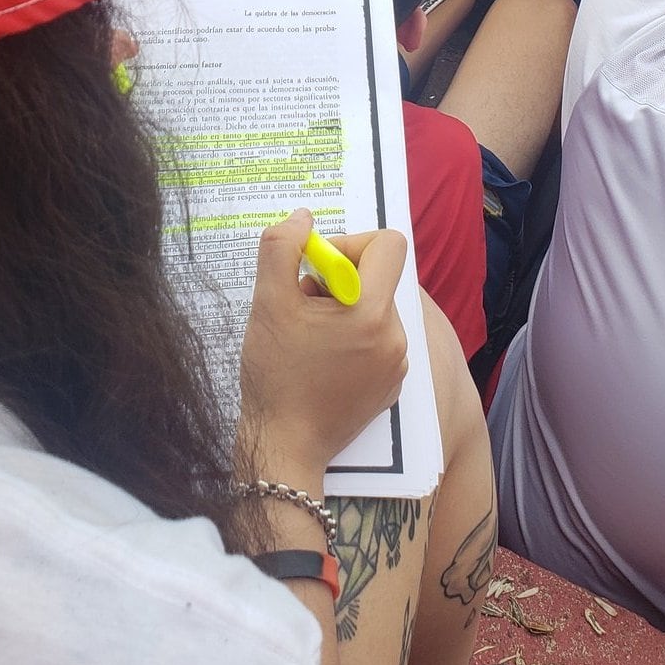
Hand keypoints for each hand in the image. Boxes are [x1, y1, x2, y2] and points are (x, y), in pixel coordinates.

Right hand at [239, 210, 408, 479]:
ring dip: (343, 308)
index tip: (316, 268)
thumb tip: (303, 218)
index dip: (350, 243)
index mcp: (371, 312)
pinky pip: (379, 338)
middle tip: (303, 303)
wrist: (284, 447)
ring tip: (309, 335)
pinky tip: (322, 358)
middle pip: (378, 276)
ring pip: (376, 307)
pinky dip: (353, 336)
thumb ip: (280, 247)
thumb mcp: (267, 302)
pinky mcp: (391, 385)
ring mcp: (397, 364)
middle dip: (339, 279)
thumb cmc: (275, 375)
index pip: (388, 244)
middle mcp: (396, 336)